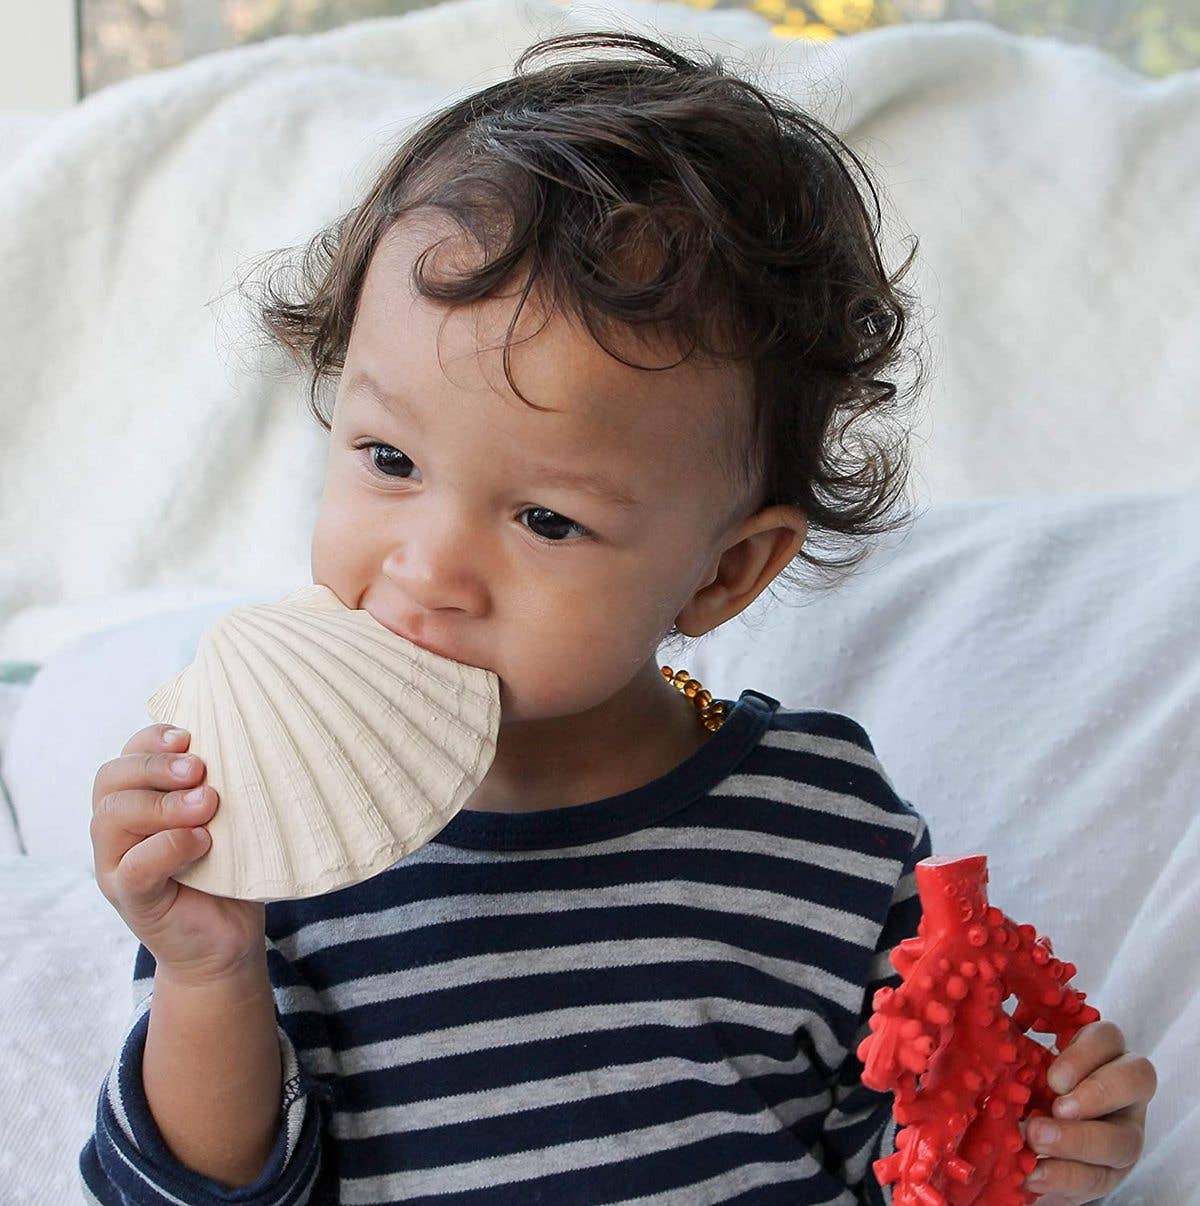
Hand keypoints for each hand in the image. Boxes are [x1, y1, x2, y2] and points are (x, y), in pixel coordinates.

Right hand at [91, 722, 266, 984]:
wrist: (226, 939)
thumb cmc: (229, 868)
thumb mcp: (223, 817)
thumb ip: (216, 784)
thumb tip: (243, 741)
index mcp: (137, 801)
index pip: (126, 755)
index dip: (151, 739)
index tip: (189, 736)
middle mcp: (117, 831)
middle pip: (111, 779)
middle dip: (155, 765)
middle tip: (200, 769)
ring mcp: (117, 866)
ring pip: (113, 817)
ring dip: (163, 804)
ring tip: (208, 804)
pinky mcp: (132, 900)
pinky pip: (134, 866)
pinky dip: (167, 846)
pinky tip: (202, 841)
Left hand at [1020, 1020, 1156, 1203]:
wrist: (1023, 1139)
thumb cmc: (1021, 1083)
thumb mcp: (1020, 1060)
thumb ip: (1012, 1041)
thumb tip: (984, 1019)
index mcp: (1098, 1051)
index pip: (1108, 1038)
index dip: (1086, 1054)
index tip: (1053, 1077)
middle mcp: (1121, 1089)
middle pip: (1137, 1080)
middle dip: (1098, 1094)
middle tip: (1058, 1108)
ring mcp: (1123, 1132)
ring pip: (1127, 1139)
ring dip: (1080, 1142)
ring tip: (1037, 1141)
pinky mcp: (1111, 1172)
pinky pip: (1101, 1179)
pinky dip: (1065, 1178)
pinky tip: (1033, 1174)